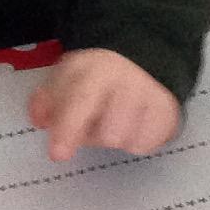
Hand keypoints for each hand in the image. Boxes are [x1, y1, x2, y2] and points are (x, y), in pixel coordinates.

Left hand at [27, 49, 179, 161]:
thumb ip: (48, 99)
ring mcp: (154, 97)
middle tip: (91, 121)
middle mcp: (130, 82)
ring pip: (127, 142)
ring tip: (113, 120)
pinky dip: (136, 141)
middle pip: (108, 133)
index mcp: (98, 69)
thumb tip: (38, 119)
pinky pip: (147, 145)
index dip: (69, 129)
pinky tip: (132, 125)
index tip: (58, 155)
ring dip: (114, 138)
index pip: (83, 100)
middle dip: (93, 135)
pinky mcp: (170, 114)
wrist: (142, 54)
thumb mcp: (68, 76)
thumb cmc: (97, 73)